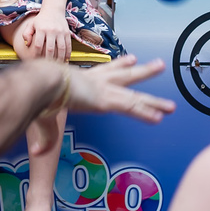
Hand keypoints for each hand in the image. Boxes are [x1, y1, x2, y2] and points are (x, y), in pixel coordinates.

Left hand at [19, 9, 72, 62]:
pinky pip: (68, 45)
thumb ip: (26, 34)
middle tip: (47, 67)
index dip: (37, 54)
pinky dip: (67, 54)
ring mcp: (61, 32)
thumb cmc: (41, 19)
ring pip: (61, 48)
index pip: (39, 45)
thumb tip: (27, 44)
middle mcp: (52, 30)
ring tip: (57, 66)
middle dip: (48, 59)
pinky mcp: (67, 33)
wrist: (53, 10)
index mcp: (41, 29)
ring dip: (59, 59)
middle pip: (50, 49)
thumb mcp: (31, 24)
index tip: (36, 61)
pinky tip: (65, 60)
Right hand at [28, 56, 172, 154]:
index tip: (132, 58)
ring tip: (172, 105)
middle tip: (159, 65)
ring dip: (154, 102)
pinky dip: (144, 113)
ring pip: (134, 97)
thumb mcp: (43, 111)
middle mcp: (97, 81)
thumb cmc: (39, 91)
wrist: (42, 80)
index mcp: (83, 79)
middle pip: (126, 77)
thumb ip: (45, 135)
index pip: (106, 70)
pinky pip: (130, 108)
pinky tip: (159, 118)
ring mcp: (103, 90)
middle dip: (144, 72)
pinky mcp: (105, 101)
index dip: (120, 65)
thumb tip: (37, 152)